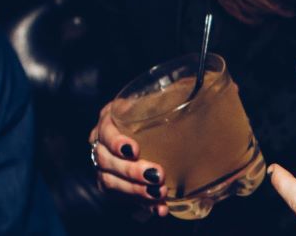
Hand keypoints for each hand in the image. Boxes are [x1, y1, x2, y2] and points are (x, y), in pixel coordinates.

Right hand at [89, 101, 169, 216]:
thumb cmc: (157, 110)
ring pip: (111, 182)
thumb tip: (192, 85)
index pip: (105, 130)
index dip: (116, 141)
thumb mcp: (161, 98)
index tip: (133, 150)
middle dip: (131, 171)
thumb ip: (173, 92)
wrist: (154, 130)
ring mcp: (106, 166)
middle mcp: (103, 143)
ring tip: (158, 193)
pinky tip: (158, 208)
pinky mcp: (114, 184)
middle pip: (107, 161)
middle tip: (157, 176)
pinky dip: (141, 205)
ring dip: (135, 190)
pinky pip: (122, 198)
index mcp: (111, 118)